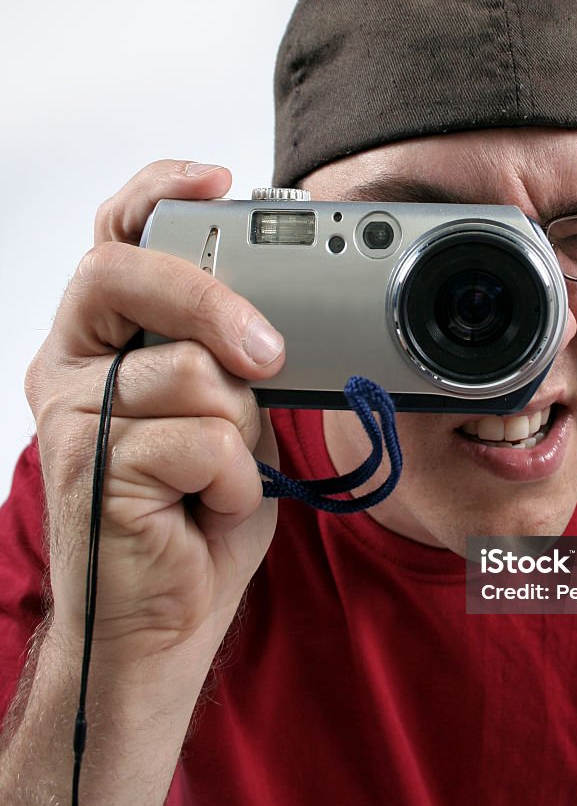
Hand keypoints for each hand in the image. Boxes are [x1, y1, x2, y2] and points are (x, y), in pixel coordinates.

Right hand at [24, 160, 285, 664]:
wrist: (165, 626)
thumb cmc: (197, 521)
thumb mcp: (229, 422)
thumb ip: (233, 366)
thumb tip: (276, 319)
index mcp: (103, 346)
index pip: (114, 240)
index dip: (158, 192)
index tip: (219, 178)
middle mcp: (71, 368)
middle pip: (129, 273)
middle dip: (212, 303)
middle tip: (265, 353)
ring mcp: (73, 417)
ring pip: (191, 372)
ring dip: (238, 433)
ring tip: (218, 478)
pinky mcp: (92, 468)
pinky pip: (203, 440)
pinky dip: (234, 481)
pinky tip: (208, 510)